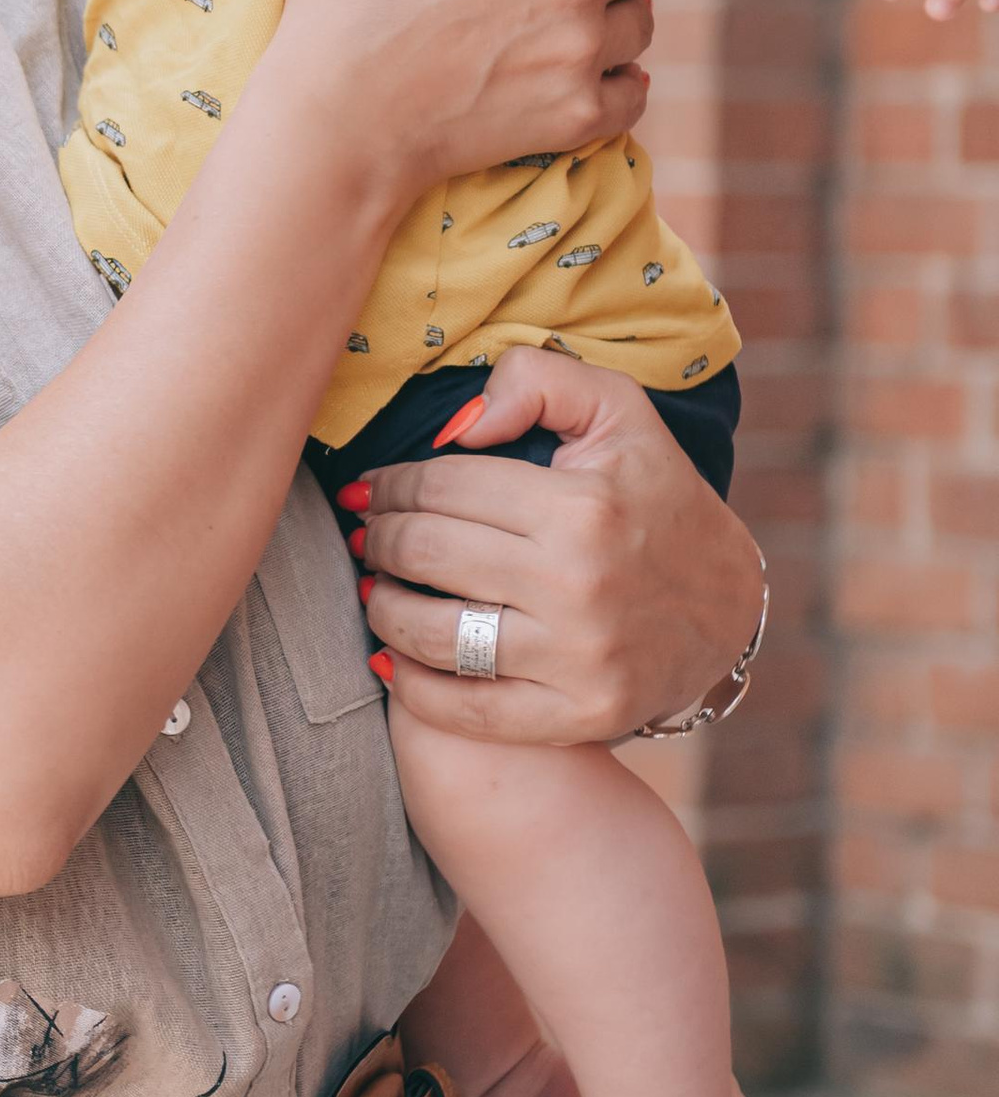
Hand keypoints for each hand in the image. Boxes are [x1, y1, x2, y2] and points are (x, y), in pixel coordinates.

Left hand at [347, 349, 766, 742]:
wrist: (727, 608)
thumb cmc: (656, 499)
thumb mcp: (618, 413)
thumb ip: (539, 380)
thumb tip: (457, 425)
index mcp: (582, 508)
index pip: (442, 488)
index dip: (391, 486)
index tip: (374, 490)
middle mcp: (577, 586)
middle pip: (425, 555)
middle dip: (378, 540)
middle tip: (369, 534)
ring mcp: (577, 660)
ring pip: (430, 634)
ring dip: (381, 607)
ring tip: (375, 588)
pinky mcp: (577, 717)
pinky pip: (465, 712)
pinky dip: (411, 686)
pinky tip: (391, 657)